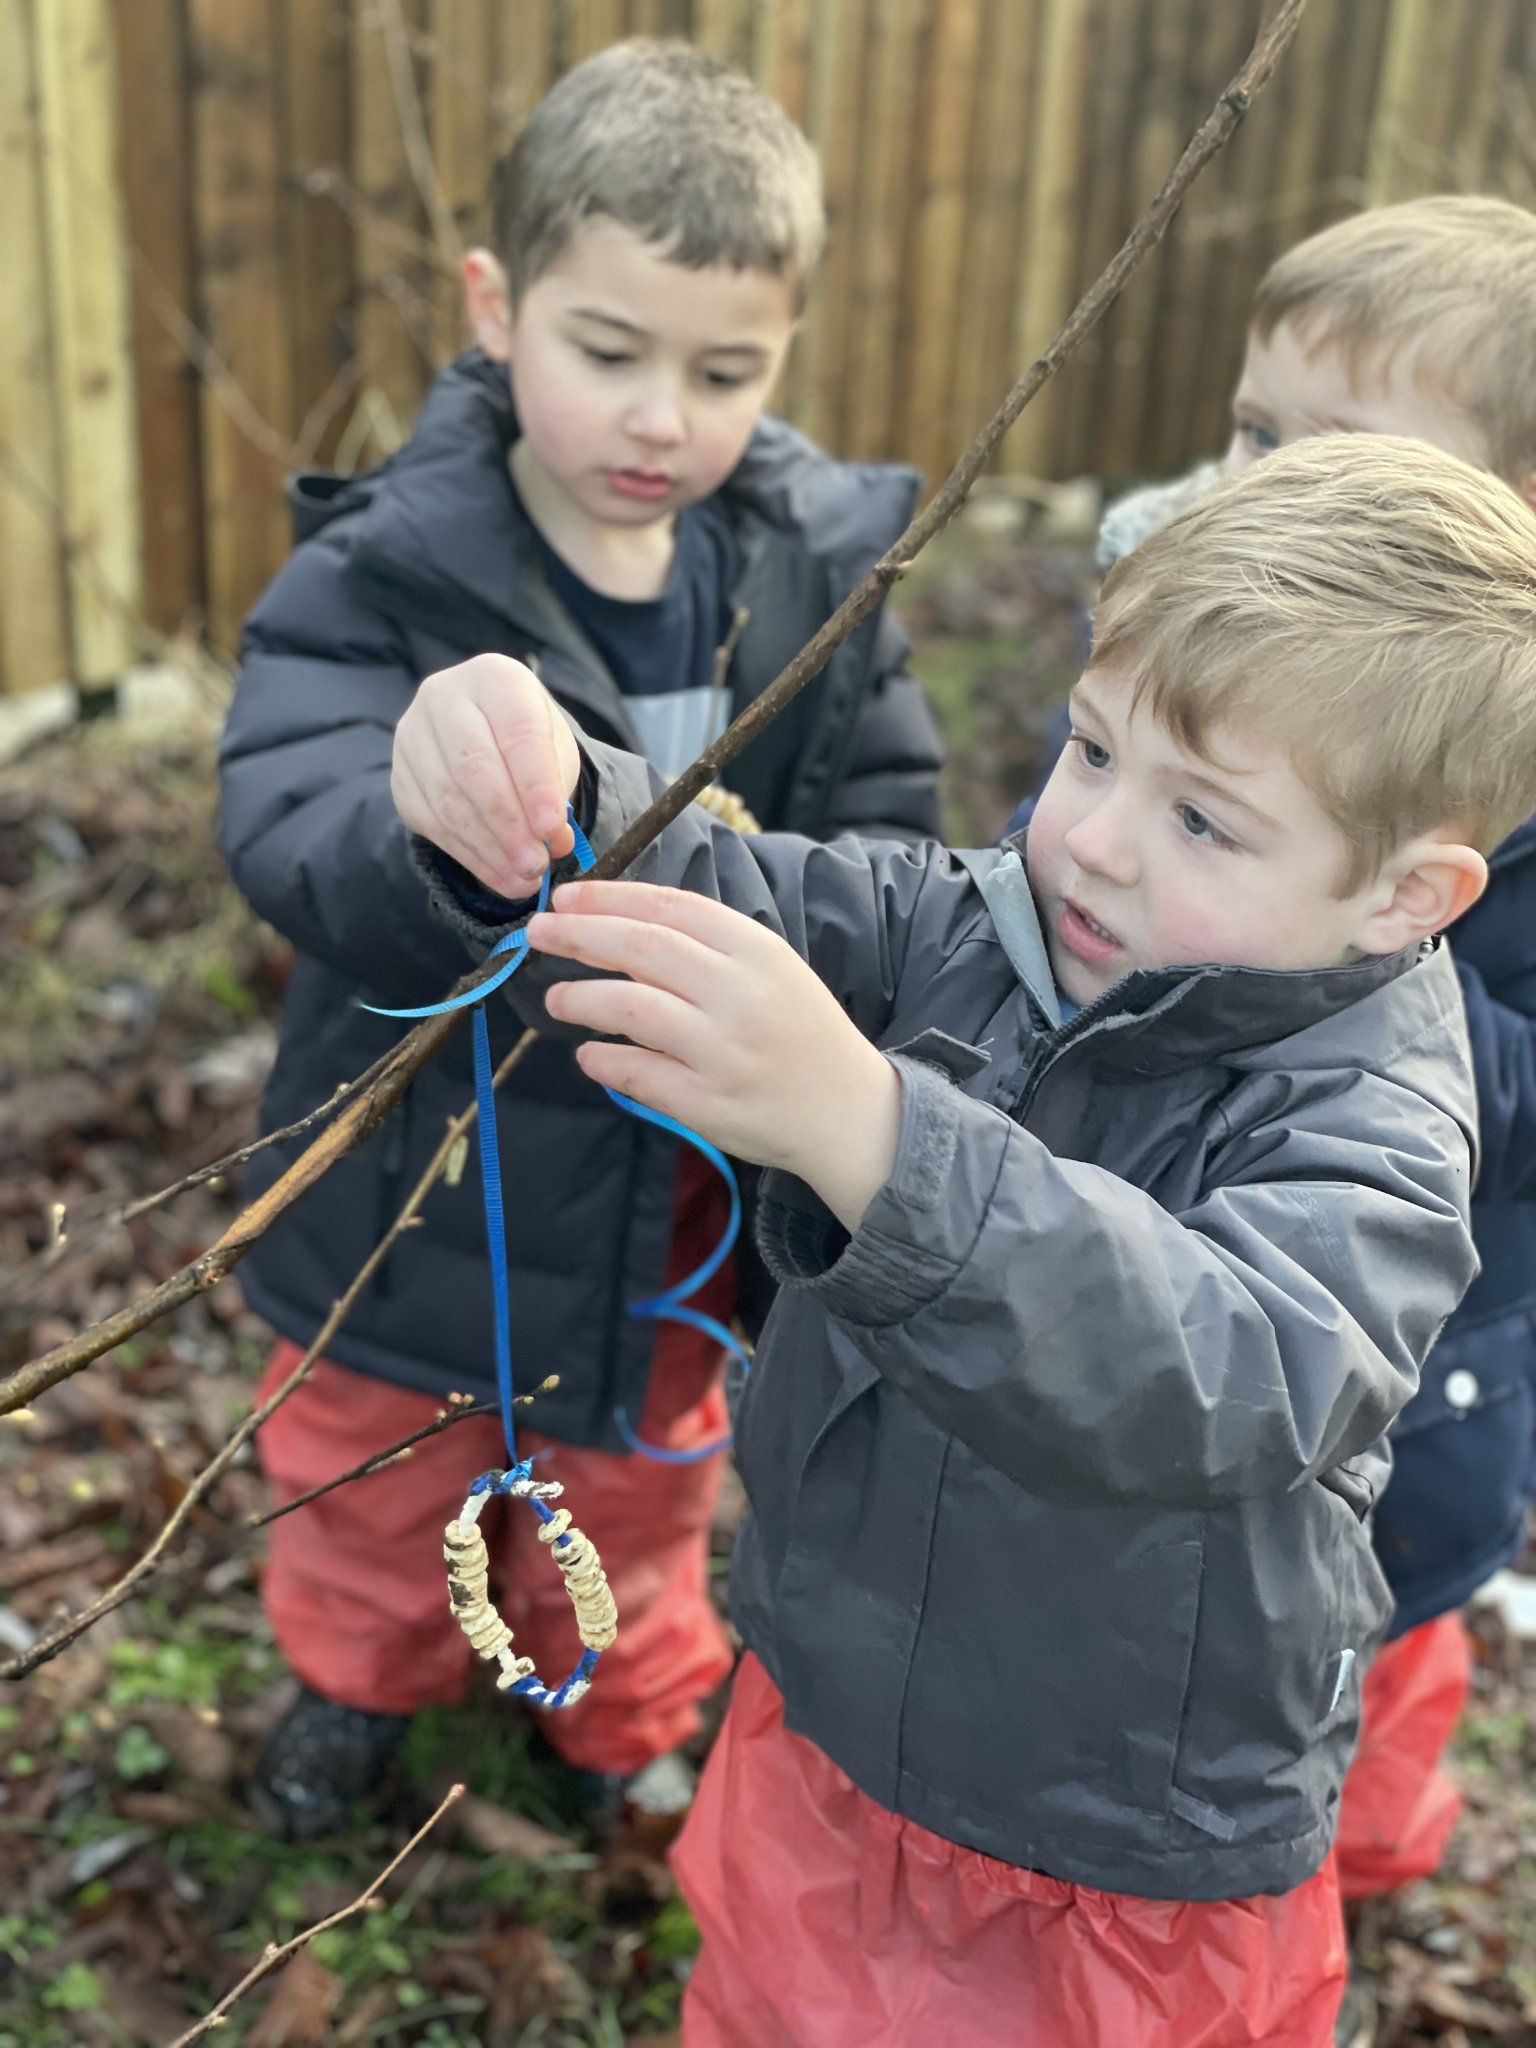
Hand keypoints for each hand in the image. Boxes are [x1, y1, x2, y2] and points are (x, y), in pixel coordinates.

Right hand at [392, 654, 579, 896]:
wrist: (485, 735)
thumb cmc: (527, 742)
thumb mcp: (554, 752)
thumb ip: (555, 791)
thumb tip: (553, 841)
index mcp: (494, 677)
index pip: (517, 732)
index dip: (535, 784)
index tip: (553, 828)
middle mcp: (443, 696)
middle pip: (474, 768)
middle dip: (509, 825)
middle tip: (537, 864)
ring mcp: (412, 735)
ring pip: (448, 800)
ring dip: (490, 848)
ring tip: (524, 877)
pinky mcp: (400, 776)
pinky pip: (431, 823)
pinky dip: (469, 856)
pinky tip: (499, 875)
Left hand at [528, 881, 901, 1231]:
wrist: (849, 1111)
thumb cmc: (800, 1033)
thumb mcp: (773, 970)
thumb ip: (709, 946)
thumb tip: (620, 922)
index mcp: (757, 951)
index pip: (670, 908)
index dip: (609, 898)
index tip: (566, 899)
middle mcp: (738, 994)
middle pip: (641, 947)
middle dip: (578, 935)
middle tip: (537, 933)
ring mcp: (721, 1050)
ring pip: (629, 1007)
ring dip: (579, 998)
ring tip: (555, 998)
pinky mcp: (706, 1102)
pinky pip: (636, 1072)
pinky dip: (602, 1059)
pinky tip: (589, 1053)